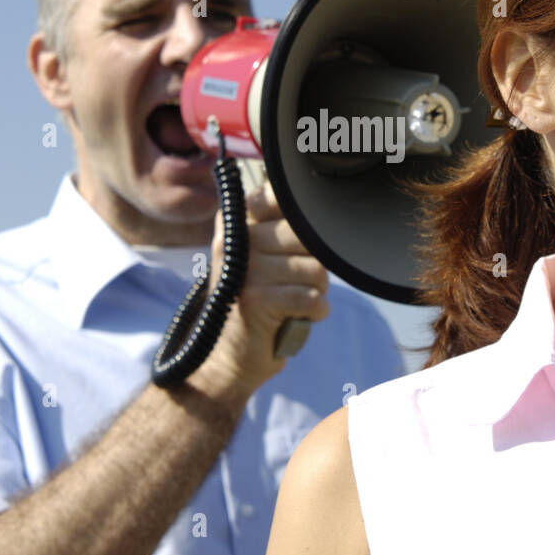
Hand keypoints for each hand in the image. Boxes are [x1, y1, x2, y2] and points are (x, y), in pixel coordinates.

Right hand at [192, 180, 330, 402]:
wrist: (226, 358)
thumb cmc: (255, 300)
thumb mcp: (259, 255)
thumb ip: (283, 225)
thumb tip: (328, 207)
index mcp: (238, 220)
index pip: (283, 197)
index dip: (305, 219)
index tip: (300, 242)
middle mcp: (238, 239)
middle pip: (308, 235)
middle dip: (316, 264)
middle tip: (298, 283)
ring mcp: (245, 269)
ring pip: (316, 269)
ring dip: (317, 291)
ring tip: (295, 301)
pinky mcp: (256, 300)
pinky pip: (312, 298)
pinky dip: (315, 312)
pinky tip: (298, 317)